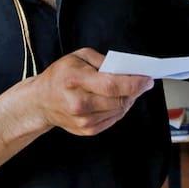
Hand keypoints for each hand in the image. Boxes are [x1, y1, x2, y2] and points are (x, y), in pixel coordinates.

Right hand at [31, 48, 154, 135]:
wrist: (41, 102)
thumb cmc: (60, 75)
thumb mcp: (78, 57)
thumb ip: (103, 61)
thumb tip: (127, 69)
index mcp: (75, 80)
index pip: (112, 85)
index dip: (134, 83)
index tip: (147, 79)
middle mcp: (79, 103)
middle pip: (118, 99)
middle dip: (135, 91)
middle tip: (142, 82)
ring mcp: (83, 120)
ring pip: (119, 110)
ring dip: (128, 99)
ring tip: (129, 89)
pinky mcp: (87, 130)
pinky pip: (113, 119)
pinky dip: (119, 108)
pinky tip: (116, 99)